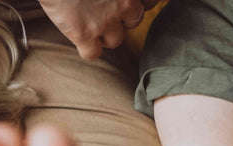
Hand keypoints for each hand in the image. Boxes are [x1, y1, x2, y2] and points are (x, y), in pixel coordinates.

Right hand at [39, 0, 155, 60]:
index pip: (151, 2)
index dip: (138, 2)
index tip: (125, 1)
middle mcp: (125, 2)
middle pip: (135, 21)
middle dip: (122, 18)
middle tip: (105, 10)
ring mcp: (106, 20)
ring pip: (116, 40)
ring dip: (106, 35)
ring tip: (91, 23)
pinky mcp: (84, 34)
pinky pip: (93, 54)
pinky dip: (88, 49)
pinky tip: (81, 39)